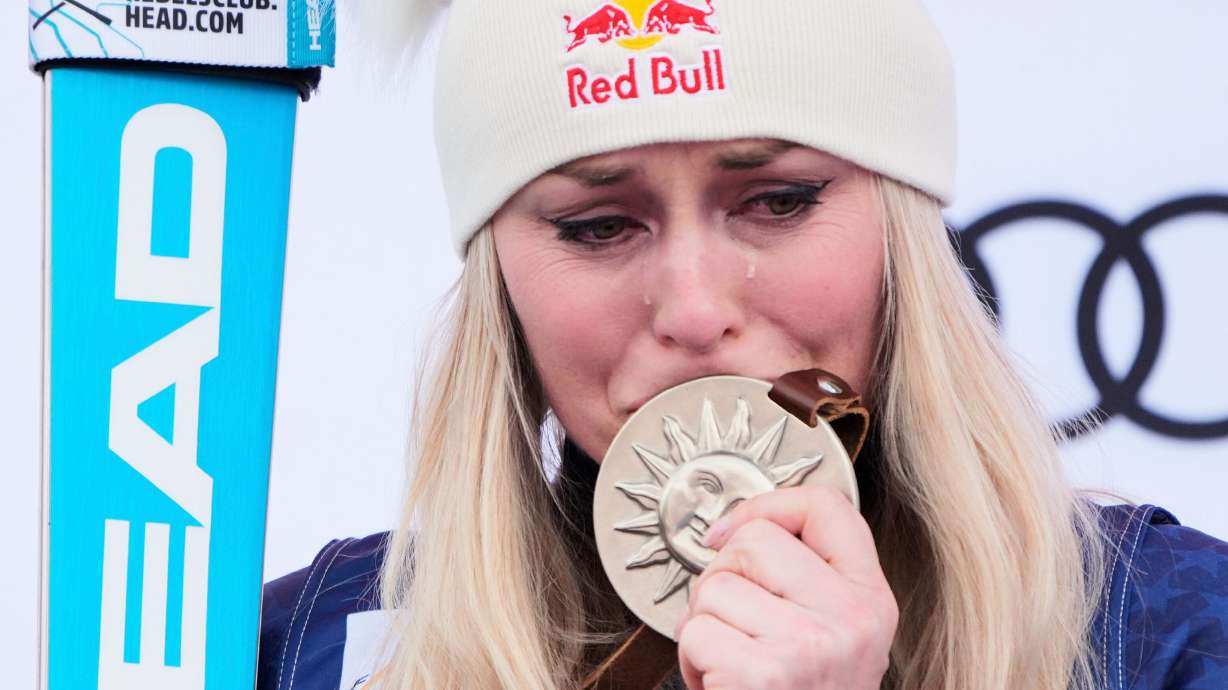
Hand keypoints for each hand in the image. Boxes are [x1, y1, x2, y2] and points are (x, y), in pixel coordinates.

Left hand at [674, 486, 897, 689]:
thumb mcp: (836, 636)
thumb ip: (808, 579)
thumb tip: (730, 530)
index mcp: (871, 599)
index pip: (827, 506)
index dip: (768, 505)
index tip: (734, 532)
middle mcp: (850, 618)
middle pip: (753, 543)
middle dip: (722, 580)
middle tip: (736, 625)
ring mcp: (809, 645)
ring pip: (713, 588)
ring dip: (704, 627)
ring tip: (732, 662)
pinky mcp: (764, 675)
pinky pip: (695, 633)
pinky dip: (693, 662)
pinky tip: (722, 685)